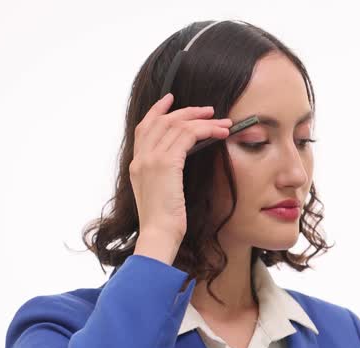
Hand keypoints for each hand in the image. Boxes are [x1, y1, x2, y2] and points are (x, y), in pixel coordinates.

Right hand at [128, 92, 233, 251]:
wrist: (158, 235)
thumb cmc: (163, 223)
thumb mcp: (161, 195)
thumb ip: (164, 177)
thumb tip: (178, 168)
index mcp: (137, 165)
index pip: (144, 128)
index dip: (157, 110)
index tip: (170, 99)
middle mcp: (141, 158)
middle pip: (162, 121)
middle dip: (187, 111)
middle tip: (208, 110)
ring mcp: (151, 159)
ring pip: (177, 125)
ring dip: (203, 121)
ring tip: (222, 123)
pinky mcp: (166, 163)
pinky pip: (188, 135)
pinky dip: (206, 130)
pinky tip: (219, 132)